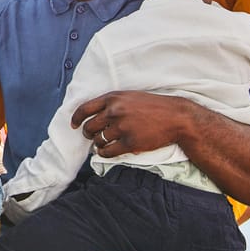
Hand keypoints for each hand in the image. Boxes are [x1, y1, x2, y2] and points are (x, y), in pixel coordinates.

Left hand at [71, 90, 189, 157]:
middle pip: (89, 126)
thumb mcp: (129, 96)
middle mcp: (115, 112)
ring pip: (99, 140)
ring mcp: (122, 128)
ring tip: (101, 144)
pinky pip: (108, 152)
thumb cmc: (153, 106)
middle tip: (91, 136)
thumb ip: (111, 103)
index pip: (84, 109)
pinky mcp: (130, 143)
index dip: (76, 118)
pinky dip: (104, 153)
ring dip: (97, 144)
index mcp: (113, 98)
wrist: (175, 117)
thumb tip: (93, 115)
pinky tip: (106, 152)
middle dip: (87, 133)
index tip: (74, 124)